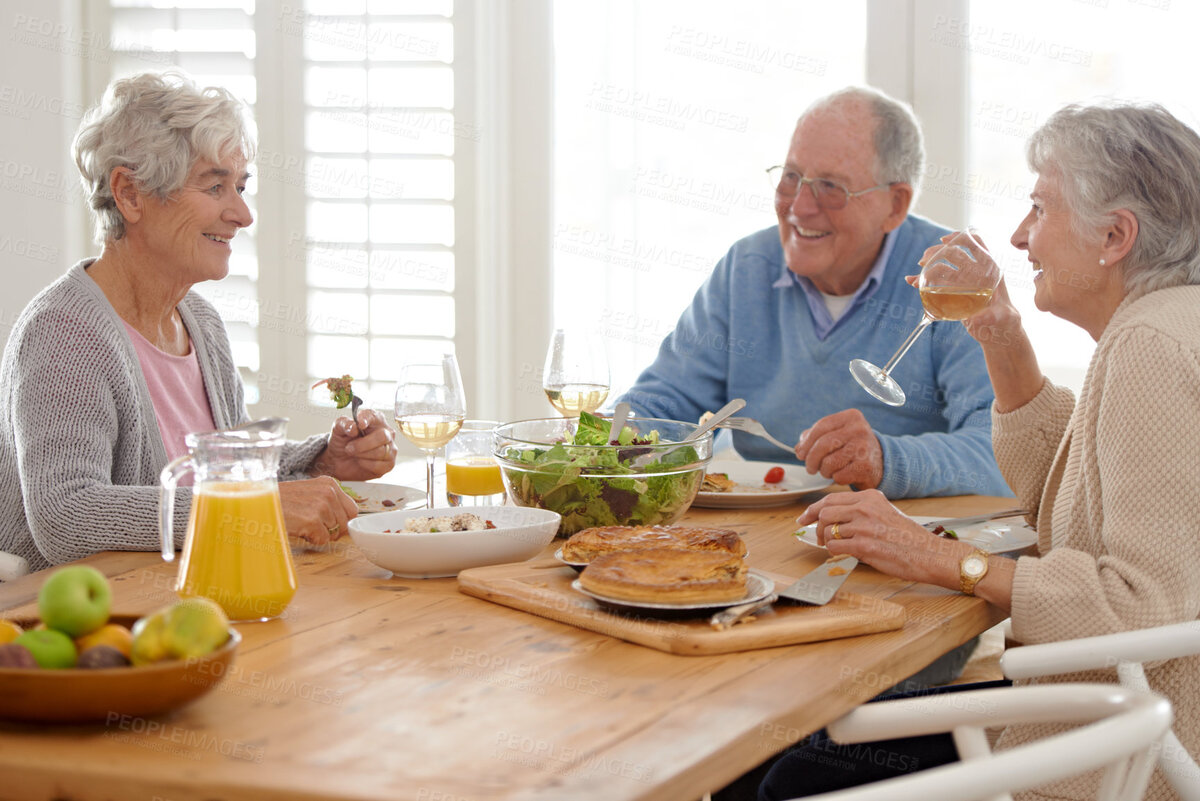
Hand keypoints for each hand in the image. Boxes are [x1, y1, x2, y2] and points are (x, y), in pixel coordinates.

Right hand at [279, 476, 357, 544]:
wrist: (258, 503)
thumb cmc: (281, 500)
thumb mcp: (309, 492)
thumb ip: (329, 501)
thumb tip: (345, 523)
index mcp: (329, 483)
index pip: (352, 510)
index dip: (341, 521)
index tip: (327, 523)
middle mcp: (329, 492)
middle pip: (345, 523)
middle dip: (331, 530)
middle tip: (311, 525)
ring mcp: (321, 506)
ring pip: (334, 533)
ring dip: (319, 534)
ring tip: (302, 523)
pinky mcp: (312, 520)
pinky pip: (323, 540)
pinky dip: (312, 539)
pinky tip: (299, 528)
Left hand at [312, 408, 397, 480]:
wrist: (339, 461)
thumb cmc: (342, 441)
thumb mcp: (338, 429)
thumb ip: (344, 424)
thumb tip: (354, 427)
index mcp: (375, 420)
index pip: (375, 417)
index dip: (368, 420)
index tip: (360, 424)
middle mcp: (386, 432)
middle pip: (383, 436)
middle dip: (363, 444)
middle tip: (349, 447)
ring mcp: (390, 448)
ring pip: (381, 451)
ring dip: (362, 454)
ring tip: (353, 454)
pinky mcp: (389, 464)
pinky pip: (379, 465)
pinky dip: (366, 464)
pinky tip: (360, 461)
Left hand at [794, 409, 883, 489]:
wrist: (879, 462)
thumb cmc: (852, 447)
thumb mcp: (837, 435)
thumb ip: (815, 437)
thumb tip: (799, 448)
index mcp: (850, 417)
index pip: (821, 426)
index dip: (807, 442)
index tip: (800, 454)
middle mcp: (859, 429)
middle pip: (823, 444)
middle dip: (811, 459)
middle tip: (810, 468)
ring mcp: (864, 448)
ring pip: (829, 462)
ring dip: (824, 471)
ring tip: (828, 470)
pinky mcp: (866, 466)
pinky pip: (839, 475)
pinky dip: (836, 478)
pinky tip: (842, 474)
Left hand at [795, 489, 963, 586]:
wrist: (929, 553)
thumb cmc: (908, 538)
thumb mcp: (884, 513)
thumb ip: (861, 511)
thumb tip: (833, 518)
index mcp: (870, 497)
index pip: (830, 498)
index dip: (813, 509)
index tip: (804, 518)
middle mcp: (865, 508)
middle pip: (824, 512)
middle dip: (815, 526)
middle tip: (816, 537)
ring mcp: (864, 526)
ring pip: (827, 530)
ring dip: (826, 541)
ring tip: (836, 547)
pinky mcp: (864, 545)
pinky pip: (834, 547)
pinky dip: (833, 552)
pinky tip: (844, 554)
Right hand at [914, 234, 1024, 351]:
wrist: (998, 332)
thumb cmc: (1006, 321)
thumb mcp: (1003, 317)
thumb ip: (992, 316)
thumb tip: (977, 318)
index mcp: (990, 270)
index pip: (977, 245)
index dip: (961, 239)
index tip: (944, 241)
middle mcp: (976, 272)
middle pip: (954, 253)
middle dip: (937, 253)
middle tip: (923, 261)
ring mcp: (963, 281)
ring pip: (943, 266)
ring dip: (928, 266)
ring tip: (916, 275)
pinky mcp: (953, 292)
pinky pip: (936, 282)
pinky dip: (923, 281)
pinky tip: (912, 282)